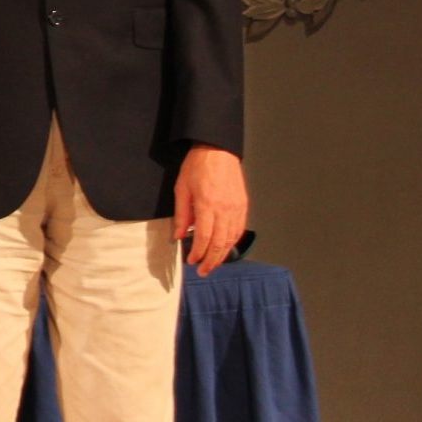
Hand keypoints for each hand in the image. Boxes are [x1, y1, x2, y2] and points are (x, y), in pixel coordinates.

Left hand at [173, 145, 246, 277]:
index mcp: (207, 205)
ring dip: (222, 255)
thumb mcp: (182, 189)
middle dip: (211, 260)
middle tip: (203, 272)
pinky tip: (225, 248)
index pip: (203, 238)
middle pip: (219, 243)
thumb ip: (181, 215)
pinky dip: (232, 242)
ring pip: (231, 239)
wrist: (217, 150)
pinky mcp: (243, 205)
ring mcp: (236, 208)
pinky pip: (239, 229)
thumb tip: (178, 236)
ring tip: (213, 264)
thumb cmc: (197, 167)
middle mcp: (225, 209)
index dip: (198, 253)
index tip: (191, 261)